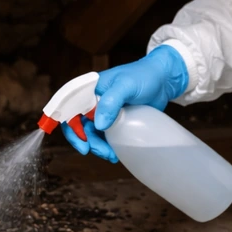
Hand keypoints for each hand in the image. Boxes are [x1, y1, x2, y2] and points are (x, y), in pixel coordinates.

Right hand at [61, 45, 188, 161]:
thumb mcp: (126, 86)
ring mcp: (102, 111)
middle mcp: (92, 101)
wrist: (163, 80)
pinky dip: (106, 146)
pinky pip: (104, 136)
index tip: (82, 143)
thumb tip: (98, 125)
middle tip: (101, 151)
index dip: (70, 127)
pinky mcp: (114, 120)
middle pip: (79, 126)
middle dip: (87, 141)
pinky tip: (115, 153)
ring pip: (91, 133)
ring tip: (111, 155)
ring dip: (97, 146)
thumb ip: (111, 102)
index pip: (69, 109)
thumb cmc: (143, 76)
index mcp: (88, 89)